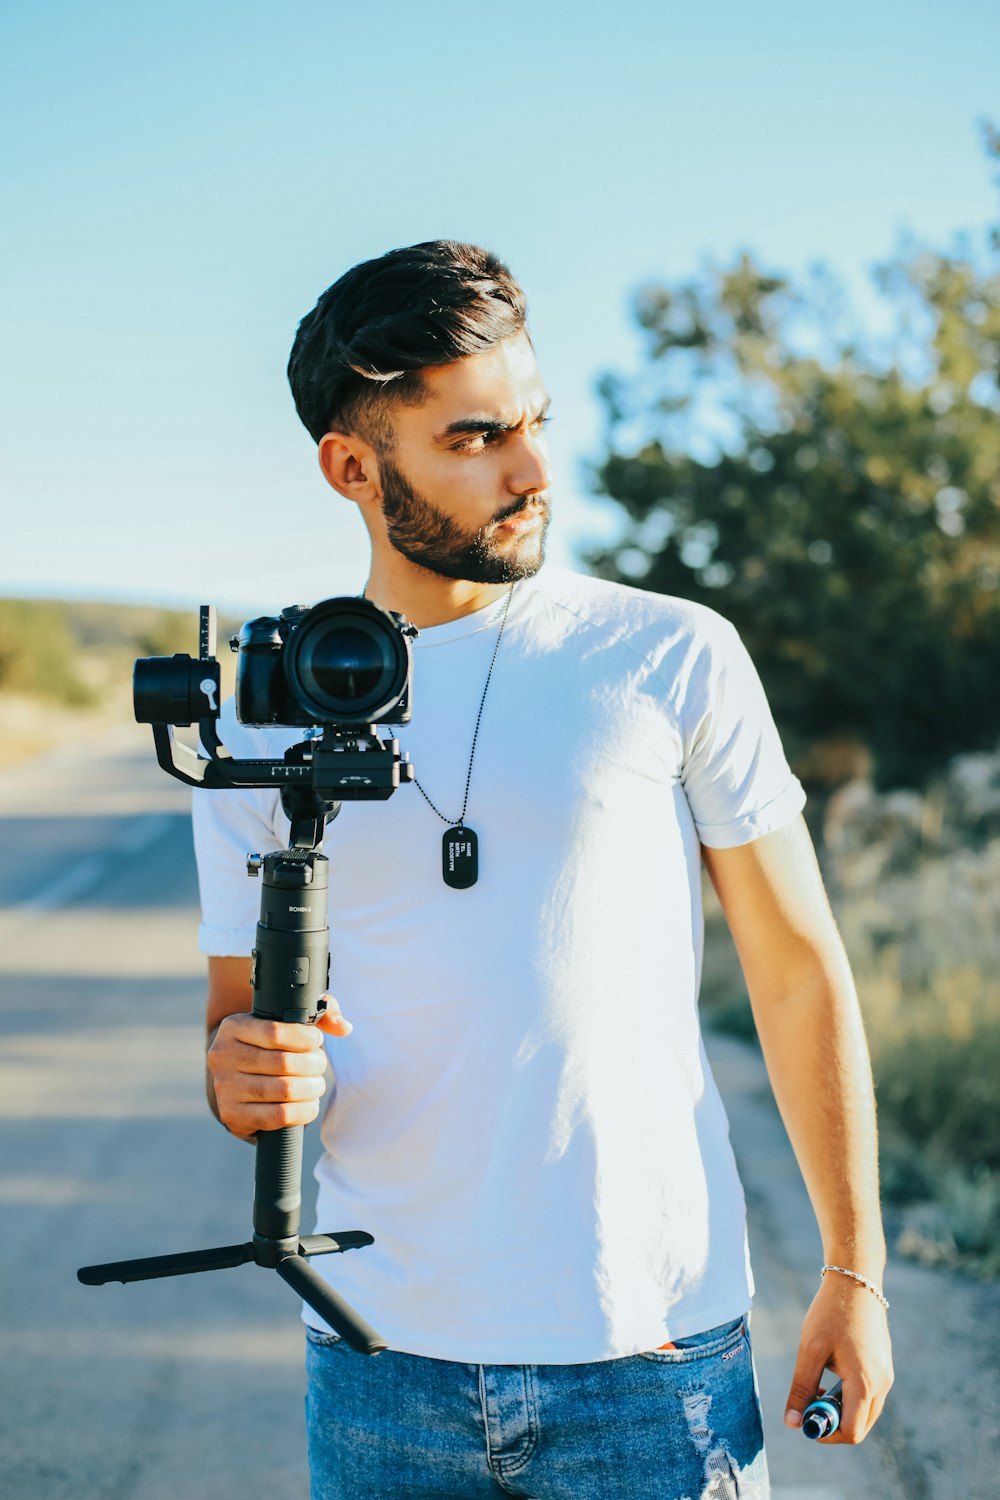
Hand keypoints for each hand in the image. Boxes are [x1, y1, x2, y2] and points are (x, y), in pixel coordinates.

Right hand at [206, 995, 351, 1139]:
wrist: (237, 1076)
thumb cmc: (267, 1044)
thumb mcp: (285, 1020)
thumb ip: (318, 1014)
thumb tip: (343, 1027)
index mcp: (233, 1027)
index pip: (275, 1032)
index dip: (305, 1038)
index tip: (316, 1040)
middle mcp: (222, 1056)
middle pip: (283, 1063)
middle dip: (313, 1064)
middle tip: (319, 1065)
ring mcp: (224, 1088)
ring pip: (283, 1090)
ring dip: (311, 1088)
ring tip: (316, 1084)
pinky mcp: (232, 1116)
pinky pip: (277, 1117)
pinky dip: (302, 1112)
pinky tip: (309, 1104)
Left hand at [784, 1271, 893, 1443]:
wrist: (855, 1282)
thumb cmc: (831, 1313)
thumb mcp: (810, 1349)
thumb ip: (801, 1388)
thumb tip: (792, 1423)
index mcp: (865, 1382)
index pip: (852, 1432)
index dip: (826, 1433)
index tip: (806, 1418)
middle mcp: (882, 1384)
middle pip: (860, 1426)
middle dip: (833, 1422)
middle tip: (808, 1401)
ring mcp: (886, 1376)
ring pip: (865, 1412)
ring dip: (840, 1409)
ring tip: (816, 1385)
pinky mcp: (884, 1367)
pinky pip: (869, 1396)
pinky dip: (850, 1397)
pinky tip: (829, 1375)